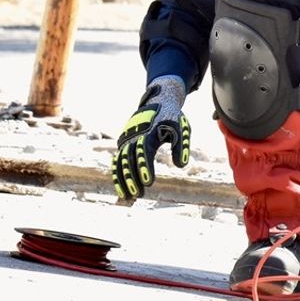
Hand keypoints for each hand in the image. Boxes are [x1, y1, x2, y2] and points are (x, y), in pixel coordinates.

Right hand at [111, 76, 190, 198]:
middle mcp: (134, 137)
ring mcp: (127, 140)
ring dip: (122, 180)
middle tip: (137, 195)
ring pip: (121, 162)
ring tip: (127, 198)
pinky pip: (118, 161)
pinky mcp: (124, 144)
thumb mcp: (181, 128)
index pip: (144, 152)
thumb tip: (181, 165)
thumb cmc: (172, 118)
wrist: (158, 103)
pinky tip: (121, 189)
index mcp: (149, 132)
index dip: (145, 167)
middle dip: (132, 178)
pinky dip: (118, 174)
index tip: (148, 182)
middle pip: (129, 159)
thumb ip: (180, 146)